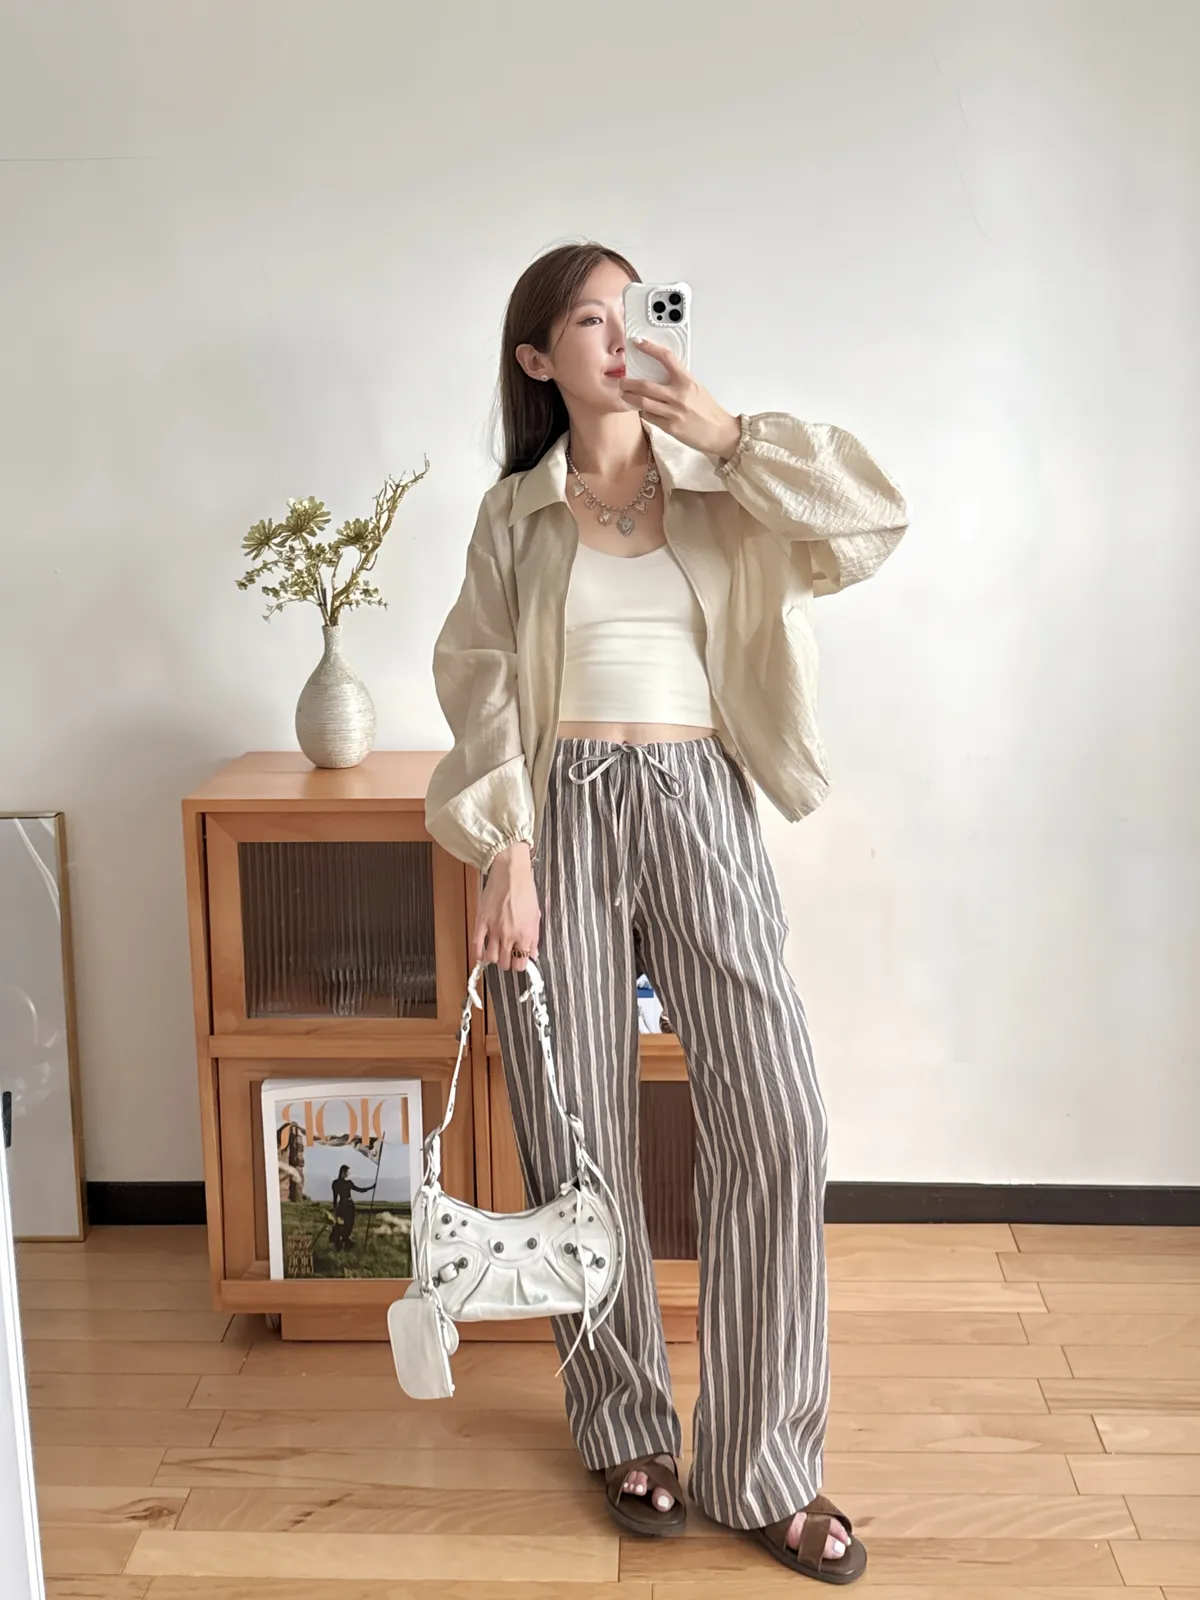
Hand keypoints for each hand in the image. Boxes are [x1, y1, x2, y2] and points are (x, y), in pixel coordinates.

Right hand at [474, 843, 540, 972]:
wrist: (510, 872)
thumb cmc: (525, 890)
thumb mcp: (536, 915)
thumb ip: (534, 938)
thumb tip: (533, 954)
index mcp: (525, 934)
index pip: (521, 963)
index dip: (519, 965)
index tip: (518, 962)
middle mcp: (509, 934)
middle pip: (505, 963)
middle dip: (506, 963)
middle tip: (507, 957)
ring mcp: (494, 929)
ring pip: (491, 957)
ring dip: (493, 959)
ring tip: (495, 953)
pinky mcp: (481, 921)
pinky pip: (476, 944)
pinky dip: (478, 953)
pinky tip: (481, 954)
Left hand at [619, 340, 741, 459]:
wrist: (720, 432)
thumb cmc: (708, 410)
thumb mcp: (696, 388)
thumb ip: (679, 380)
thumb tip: (659, 374)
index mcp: (687, 381)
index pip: (666, 359)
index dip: (650, 348)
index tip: (638, 343)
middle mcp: (679, 395)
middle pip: (645, 385)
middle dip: (628, 383)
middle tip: (622, 381)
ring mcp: (673, 412)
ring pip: (642, 403)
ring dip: (630, 398)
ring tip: (625, 395)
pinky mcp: (670, 427)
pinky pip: (649, 417)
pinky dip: (642, 412)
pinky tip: (640, 409)